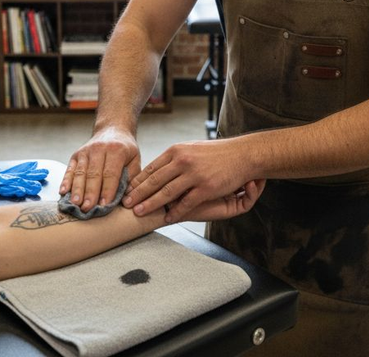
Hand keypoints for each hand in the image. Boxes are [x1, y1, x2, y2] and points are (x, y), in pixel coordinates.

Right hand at [59, 126, 140, 211]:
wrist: (112, 129)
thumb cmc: (125, 149)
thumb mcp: (135, 159)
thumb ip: (131, 177)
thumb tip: (127, 198)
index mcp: (116, 150)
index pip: (110, 173)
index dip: (107, 190)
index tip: (104, 205)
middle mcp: (99, 149)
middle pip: (93, 174)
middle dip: (90, 193)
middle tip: (88, 208)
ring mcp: (85, 151)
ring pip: (80, 173)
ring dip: (77, 189)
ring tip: (76, 204)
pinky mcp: (76, 155)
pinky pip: (70, 169)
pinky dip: (66, 181)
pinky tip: (63, 192)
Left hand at [123, 138, 253, 222]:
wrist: (243, 154)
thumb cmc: (217, 153)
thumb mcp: (191, 149)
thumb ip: (174, 158)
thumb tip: (158, 169)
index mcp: (177, 151)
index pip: (152, 168)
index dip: (138, 181)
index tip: (127, 190)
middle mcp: (182, 161)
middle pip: (154, 180)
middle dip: (138, 194)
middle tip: (125, 204)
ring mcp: (194, 174)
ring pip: (166, 193)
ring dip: (150, 204)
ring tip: (139, 213)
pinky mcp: (206, 187)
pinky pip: (186, 203)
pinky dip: (175, 212)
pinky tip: (167, 219)